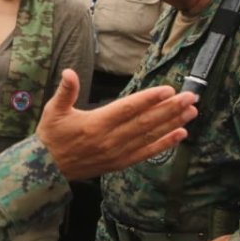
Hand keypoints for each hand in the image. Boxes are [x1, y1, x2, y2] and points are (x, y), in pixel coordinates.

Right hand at [36, 70, 197, 180]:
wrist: (47, 168)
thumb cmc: (51, 135)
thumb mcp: (53, 110)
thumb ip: (65, 91)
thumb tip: (69, 72)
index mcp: (95, 123)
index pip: (128, 109)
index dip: (149, 99)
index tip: (168, 90)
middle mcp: (110, 139)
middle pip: (145, 122)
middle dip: (170, 108)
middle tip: (191, 97)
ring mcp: (117, 153)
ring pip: (150, 136)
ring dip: (172, 123)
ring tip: (191, 112)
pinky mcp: (120, 163)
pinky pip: (146, 153)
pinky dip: (164, 144)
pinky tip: (179, 135)